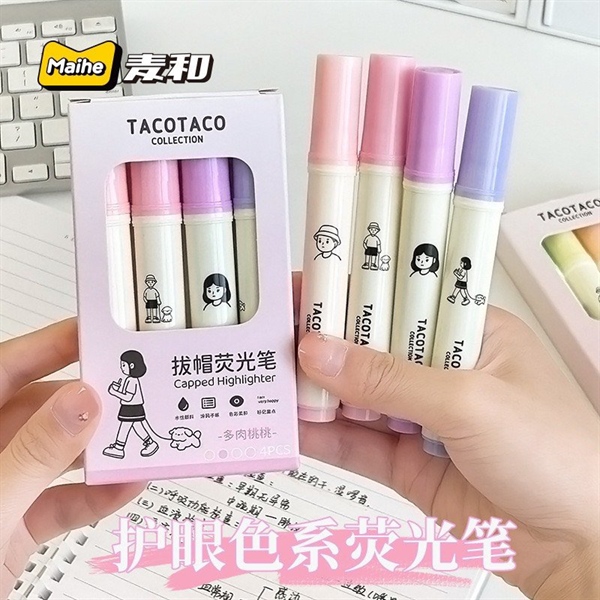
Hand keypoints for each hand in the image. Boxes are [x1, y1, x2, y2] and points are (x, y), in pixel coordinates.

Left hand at [0, 320, 144, 597]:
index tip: (102, 332)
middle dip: (95, 402)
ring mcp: (3, 487)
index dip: (54, 343)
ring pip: (61, 455)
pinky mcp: (18, 524)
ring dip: (104, 451)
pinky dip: (99, 495)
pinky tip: (130, 486)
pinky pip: (66, 500)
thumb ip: (36, 454)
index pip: (7, 367)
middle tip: (138, 391)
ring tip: (145, 438)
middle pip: (46, 410)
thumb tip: (83, 402)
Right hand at [298, 307, 599, 598]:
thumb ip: (390, 380)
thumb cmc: (560, 458)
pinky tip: (292, 426)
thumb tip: (320, 353)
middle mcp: (442, 370)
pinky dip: (323, 436)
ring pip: (356, 396)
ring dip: (316, 390)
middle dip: (324, 342)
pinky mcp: (407, 463)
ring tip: (269, 376)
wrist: (581, 550)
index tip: (306, 286)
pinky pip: (356, 445)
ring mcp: (422, 418)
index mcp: (469, 332)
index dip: (352, 291)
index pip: (399, 298)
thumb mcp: (470, 403)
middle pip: (370, 347)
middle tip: (274, 332)